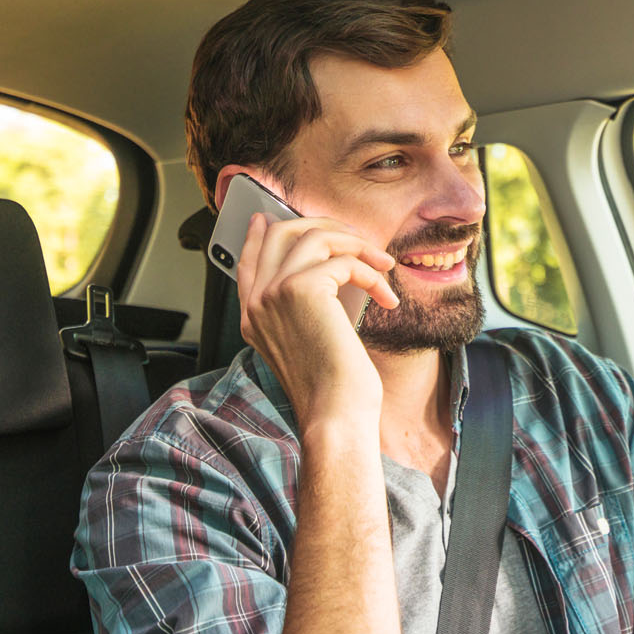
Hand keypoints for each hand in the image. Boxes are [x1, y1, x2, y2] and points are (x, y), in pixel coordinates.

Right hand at [234, 211, 398, 428]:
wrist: (334, 417)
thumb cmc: (331, 390)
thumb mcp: (308, 343)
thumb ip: (302, 308)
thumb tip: (329, 270)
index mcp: (253, 317)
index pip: (247, 259)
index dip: (258, 234)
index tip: (269, 217)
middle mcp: (257, 301)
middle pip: (281, 232)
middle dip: (326, 227)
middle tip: (358, 241)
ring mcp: (274, 292)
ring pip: (316, 235)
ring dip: (358, 246)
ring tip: (383, 267)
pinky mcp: (302, 289)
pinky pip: (344, 261)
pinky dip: (372, 274)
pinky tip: (386, 298)